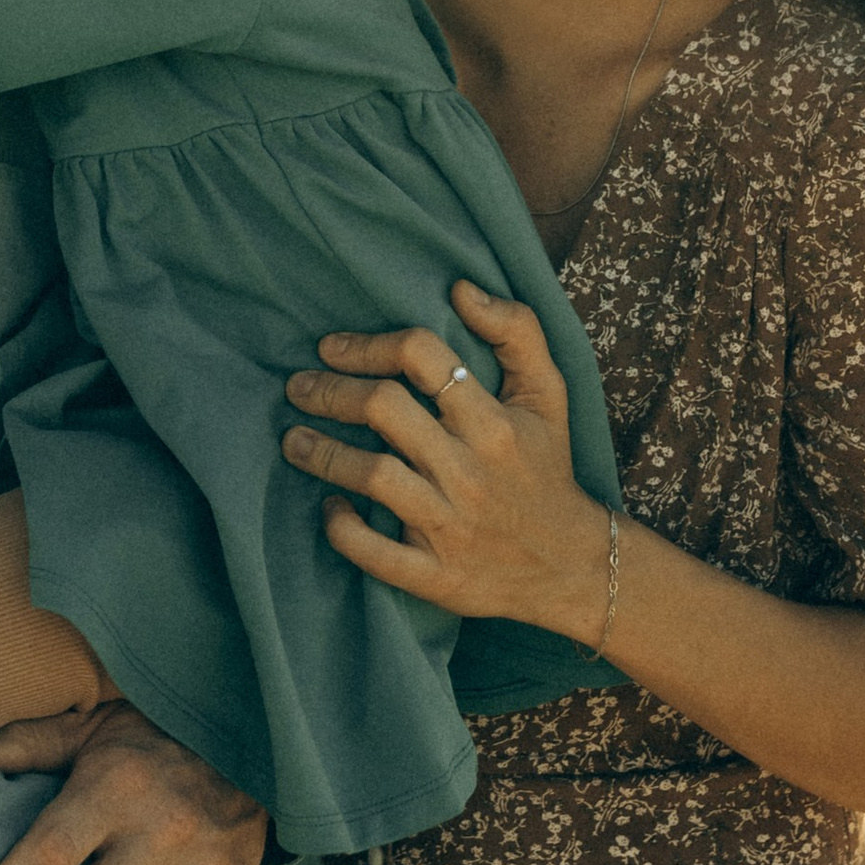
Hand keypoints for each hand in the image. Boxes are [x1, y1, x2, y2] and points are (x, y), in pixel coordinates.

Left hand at [281, 280, 611, 637]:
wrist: (572, 567)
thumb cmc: (547, 469)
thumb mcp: (549, 395)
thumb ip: (517, 332)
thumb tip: (461, 289)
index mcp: (495, 422)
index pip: (422, 356)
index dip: (368, 345)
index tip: (331, 348)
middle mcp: (471, 470)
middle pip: (384, 409)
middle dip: (329, 391)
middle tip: (298, 387)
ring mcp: (451, 525)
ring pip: (372, 477)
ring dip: (321, 453)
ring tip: (292, 439)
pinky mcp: (436, 575)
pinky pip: (374, 552)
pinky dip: (342, 528)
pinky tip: (329, 506)